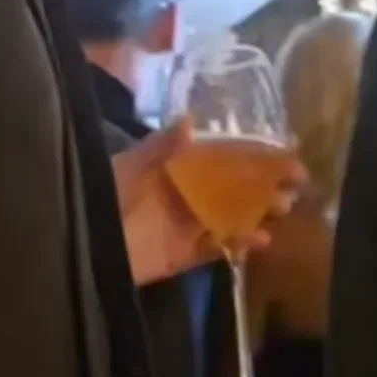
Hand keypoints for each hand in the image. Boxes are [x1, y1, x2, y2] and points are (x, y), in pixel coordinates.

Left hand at [114, 124, 301, 285]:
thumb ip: (161, 147)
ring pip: (230, 217)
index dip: (253, 156)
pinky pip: (215, 249)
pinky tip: (264, 240)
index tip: (286, 156)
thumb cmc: (104, 197)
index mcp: (173, 167)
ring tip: (283, 210)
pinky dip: (240, 244)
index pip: (221, 157)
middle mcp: (184, 194)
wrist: (83, 243)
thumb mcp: (130, 165)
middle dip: (263, 186)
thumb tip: (192, 120)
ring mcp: (184, 226)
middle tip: (294, 188)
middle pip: (231, 188)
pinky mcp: (182, 256)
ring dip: (258, 213)